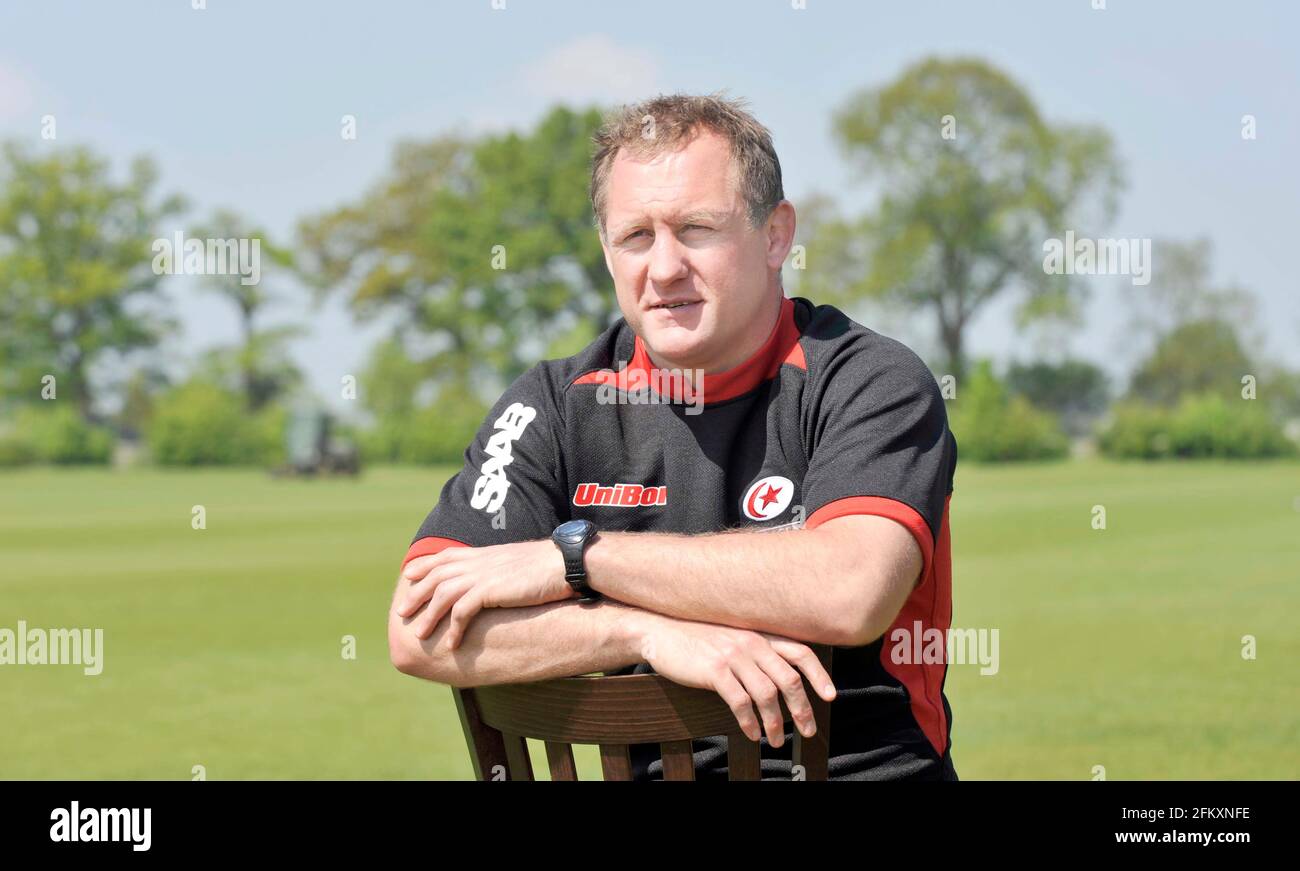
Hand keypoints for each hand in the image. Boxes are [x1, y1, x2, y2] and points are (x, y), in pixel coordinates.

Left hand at [397, 540, 573, 646]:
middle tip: (402, 611)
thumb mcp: (516, 563)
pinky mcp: (492, 590)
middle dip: (416, 593)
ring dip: (429, 615)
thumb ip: (499, 569)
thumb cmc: (548, 566)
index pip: (445, 557)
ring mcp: (483, 575)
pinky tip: (452, 644)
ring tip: (420, 634)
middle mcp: (479, 561)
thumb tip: (496, 580)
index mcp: (483, 553)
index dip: (425, 566)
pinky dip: (454, 628)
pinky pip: (463, 611)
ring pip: (443, 595)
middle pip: (436, 576)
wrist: (565, 562)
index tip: (410, 575)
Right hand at [628, 612, 835, 747]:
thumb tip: (780, 678)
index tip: (830, 697)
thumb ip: (756, 650)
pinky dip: (749, 722)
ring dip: (774, 722)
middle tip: (807, 730)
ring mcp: (733, 655)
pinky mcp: (714, 670)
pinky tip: (752, 733)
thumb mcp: (732, 637)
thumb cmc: (696, 638)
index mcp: (759, 635)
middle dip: (802, 708)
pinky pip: (740, 701)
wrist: (660, 631)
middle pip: (789, 678)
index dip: (819, 675)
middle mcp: (751, 642)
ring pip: (767, 694)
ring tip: (774, 741)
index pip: (800, 653)